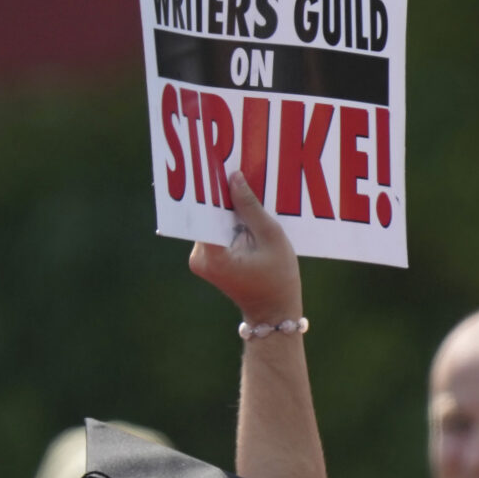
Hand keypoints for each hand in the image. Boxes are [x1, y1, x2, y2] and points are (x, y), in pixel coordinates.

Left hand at [189, 171, 303, 323]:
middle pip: (205, 215)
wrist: (273, 311)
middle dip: (219, 195)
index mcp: (213, 255)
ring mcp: (201, 259)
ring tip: (241, 188)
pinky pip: (214, 231)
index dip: (209, 188)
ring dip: (225, 208)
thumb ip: (251, 207)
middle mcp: (199, 257)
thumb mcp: (271, 237)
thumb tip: (234, 177)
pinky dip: (228, 221)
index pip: (203, 212)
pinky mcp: (207, 259)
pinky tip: (244, 211)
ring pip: (210, 221)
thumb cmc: (278, 278)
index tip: (213, 166)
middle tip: (231, 169)